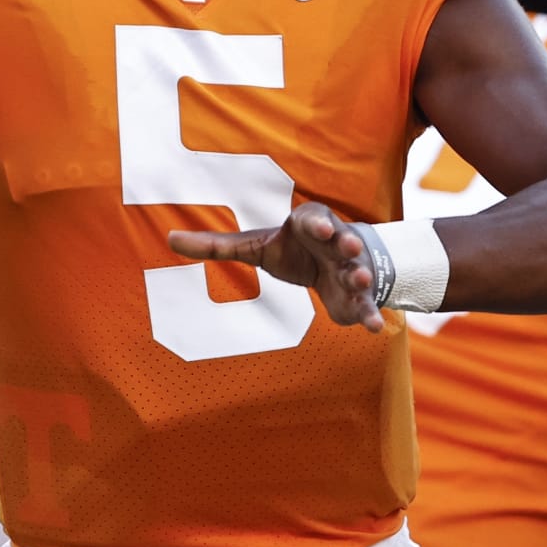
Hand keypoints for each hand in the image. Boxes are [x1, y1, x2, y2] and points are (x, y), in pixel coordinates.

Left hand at [167, 201, 383, 332]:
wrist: (333, 265)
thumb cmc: (290, 250)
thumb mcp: (254, 246)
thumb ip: (216, 245)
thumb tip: (169, 238)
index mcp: (308, 226)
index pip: (313, 218)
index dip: (317, 222)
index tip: (318, 228)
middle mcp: (334, 244)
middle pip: (342, 238)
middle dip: (346, 241)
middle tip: (349, 245)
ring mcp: (349, 268)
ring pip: (357, 269)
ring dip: (360, 274)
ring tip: (362, 280)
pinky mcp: (357, 296)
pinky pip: (367, 304)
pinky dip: (372, 314)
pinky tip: (377, 328)